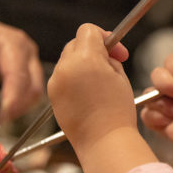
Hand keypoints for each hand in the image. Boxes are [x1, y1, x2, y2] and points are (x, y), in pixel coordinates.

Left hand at [0, 0, 42, 122]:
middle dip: (12, 109)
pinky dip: (8, 108)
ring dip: (10, 111)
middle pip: (32, 89)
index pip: (19, 77)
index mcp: (13, 42)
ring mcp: (28, 63)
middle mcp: (26, 52)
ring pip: (31, 96)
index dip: (12, 101)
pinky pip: (23, 97)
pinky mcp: (25, 74)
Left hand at [47, 23, 132, 145]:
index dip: (105, 37)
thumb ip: (108, 57)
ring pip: (68, 60)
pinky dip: (74, 79)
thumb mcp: (120, 76)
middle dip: (93, 50)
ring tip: (100, 83)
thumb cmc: (116, 113)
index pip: (88, 30)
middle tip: (111, 65)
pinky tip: (89, 94)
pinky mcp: (52, 96)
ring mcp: (55, 82)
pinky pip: (62, 77)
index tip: (116, 52)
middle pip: (75, 43)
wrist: (104, 143)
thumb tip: (103, 52)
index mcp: (84, 58)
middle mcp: (65, 67)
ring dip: (82, 64)